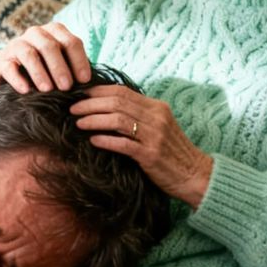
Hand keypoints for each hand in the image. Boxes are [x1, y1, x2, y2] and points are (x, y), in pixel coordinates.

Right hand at [0, 23, 91, 92]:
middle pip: (50, 46)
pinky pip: (9, 67)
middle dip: (59, 67)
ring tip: (47, 90)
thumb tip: (90, 87)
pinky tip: (26, 91)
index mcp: (54, 32)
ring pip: (29, 53)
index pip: (71, 42)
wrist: (8, 74)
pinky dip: (18, 79)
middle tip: (67, 87)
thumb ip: (73, 70)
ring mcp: (16, 45)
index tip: (85, 80)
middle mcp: (35, 34)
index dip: (79, 61)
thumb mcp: (59, 67)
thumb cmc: (42, 71)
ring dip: (40, 72)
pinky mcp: (1, 61)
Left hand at [71, 85, 214, 207]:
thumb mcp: (158, 127)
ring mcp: (155, 136)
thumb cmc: (172, 152)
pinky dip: (106, 140)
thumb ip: (138, 116)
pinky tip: (93, 140)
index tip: (79, 95)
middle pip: (116, 103)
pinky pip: (124, 144)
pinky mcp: (151, 155)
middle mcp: (156, 117)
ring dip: (94, 120)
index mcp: (156, 107)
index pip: (122, 91)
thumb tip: (106, 109)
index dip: (97, 92)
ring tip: (78, 123)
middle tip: (72, 109)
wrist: (195, 175)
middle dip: (90, 104)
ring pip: (118, 119)